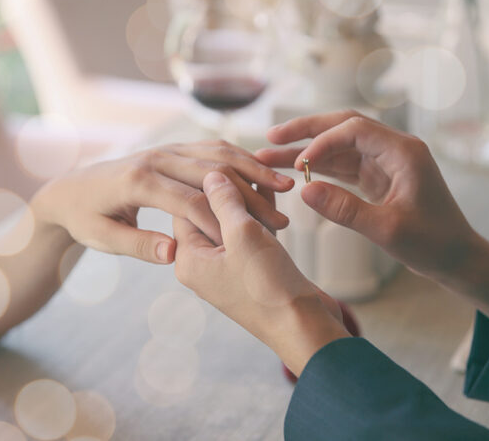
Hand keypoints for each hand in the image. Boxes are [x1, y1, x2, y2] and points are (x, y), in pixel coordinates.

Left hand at [33, 140, 293, 263]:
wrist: (71, 188)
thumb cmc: (85, 218)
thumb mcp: (103, 238)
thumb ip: (138, 245)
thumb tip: (172, 253)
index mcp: (137, 182)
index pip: (189, 201)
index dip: (222, 221)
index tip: (252, 239)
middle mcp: (155, 158)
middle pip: (212, 173)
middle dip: (251, 194)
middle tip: (283, 215)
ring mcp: (165, 149)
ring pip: (218, 153)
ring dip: (254, 169)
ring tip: (285, 186)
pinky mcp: (173, 148)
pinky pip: (212, 148)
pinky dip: (241, 158)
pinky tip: (264, 172)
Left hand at [173, 172, 348, 375]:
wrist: (303, 328)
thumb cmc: (268, 286)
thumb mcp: (243, 235)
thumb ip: (224, 202)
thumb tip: (212, 177)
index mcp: (189, 259)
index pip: (185, 207)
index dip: (205, 182)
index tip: (224, 160)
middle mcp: (203, 264)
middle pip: (208, 213)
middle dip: (228, 188)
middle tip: (244, 163)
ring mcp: (228, 268)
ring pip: (232, 221)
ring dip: (248, 199)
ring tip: (261, 170)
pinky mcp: (252, 269)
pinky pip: (250, 234)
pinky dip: (260, 213)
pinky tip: (271, 190)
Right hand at [257, 111, 488, 326]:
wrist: (458, 259)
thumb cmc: (433, 244)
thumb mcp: (387, 230)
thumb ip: (345, 210)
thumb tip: (304, 191)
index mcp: (403, 152)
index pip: (354, 130)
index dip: (322, 141)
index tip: (298, 164)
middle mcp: (395, 149)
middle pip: (343, 127)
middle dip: (306, 130)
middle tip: (271, 135)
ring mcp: (387, 162)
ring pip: (340, 147)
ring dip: (308, 150)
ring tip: (271, 155)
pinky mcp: (380, 178)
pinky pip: (345, 165)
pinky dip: (321, 168)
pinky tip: (296, 172)